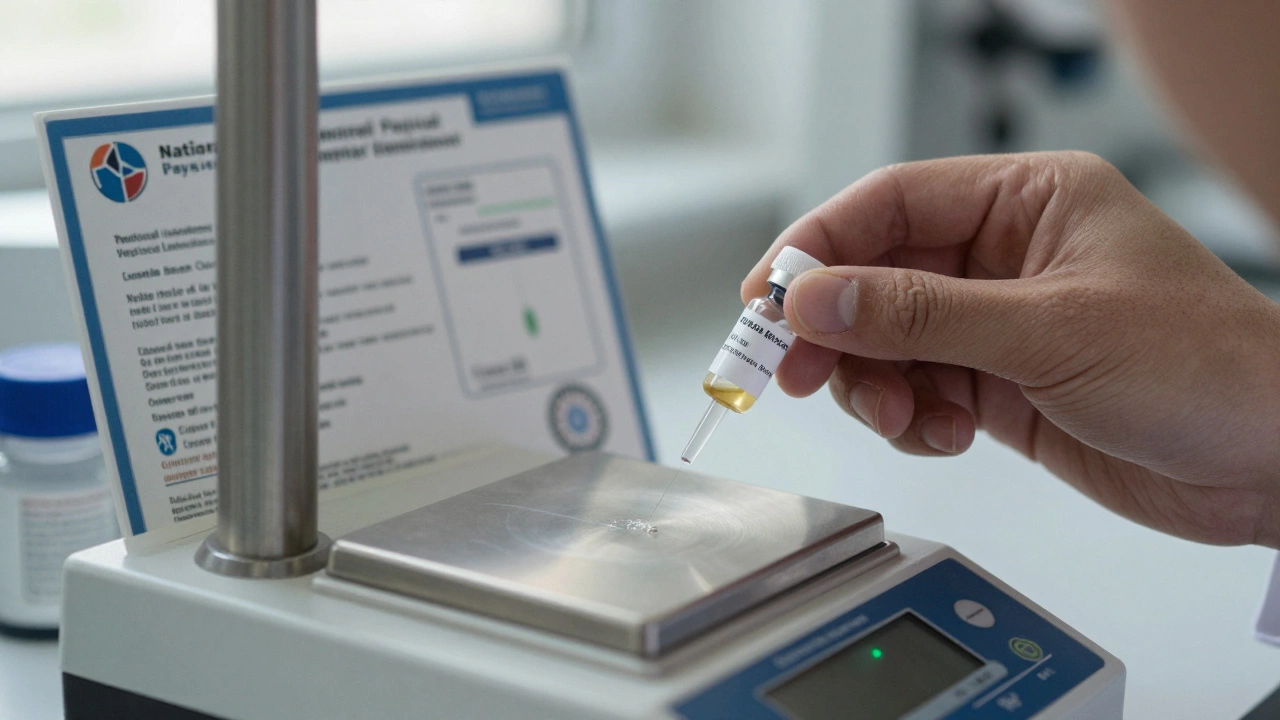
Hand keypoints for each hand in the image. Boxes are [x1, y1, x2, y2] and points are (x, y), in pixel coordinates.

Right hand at [743, 152, 1279, 547]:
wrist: (1273, 461)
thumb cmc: (1205, 366)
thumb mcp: (1050, 329)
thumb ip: (921, 314)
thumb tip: (816, 297)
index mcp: (1026, 202)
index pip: (892, 204)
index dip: (818, 245)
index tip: (767, 296)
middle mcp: (1006, 256)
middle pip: (877, 276)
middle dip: (836, 327)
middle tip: (794, 371)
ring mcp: (1000, 322)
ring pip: (889, 341)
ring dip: (877, 383)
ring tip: (906, 417)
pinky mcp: (1001, 384)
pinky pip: (920, 390)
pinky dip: (913, 418)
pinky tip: (946, 434)